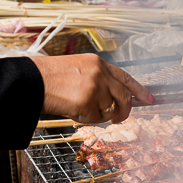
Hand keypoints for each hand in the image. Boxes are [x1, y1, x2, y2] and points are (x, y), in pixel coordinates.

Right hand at [29, 54, 153, 122]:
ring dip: (97, 115)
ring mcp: (95, 88)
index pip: (126, 78)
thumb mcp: (78, 69)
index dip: (139, 90)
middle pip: (124, 97)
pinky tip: (72, 110)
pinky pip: (95, 119)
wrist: (32, 81)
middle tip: (119, 119)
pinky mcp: (87, 102)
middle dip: (125, 111)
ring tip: (78, 108)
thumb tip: (115, 99)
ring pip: (109, 111)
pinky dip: (85, 119)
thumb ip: (98, 80)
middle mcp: (100, 73)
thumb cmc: (50, 78)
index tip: (150, 99)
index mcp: (98, 63)